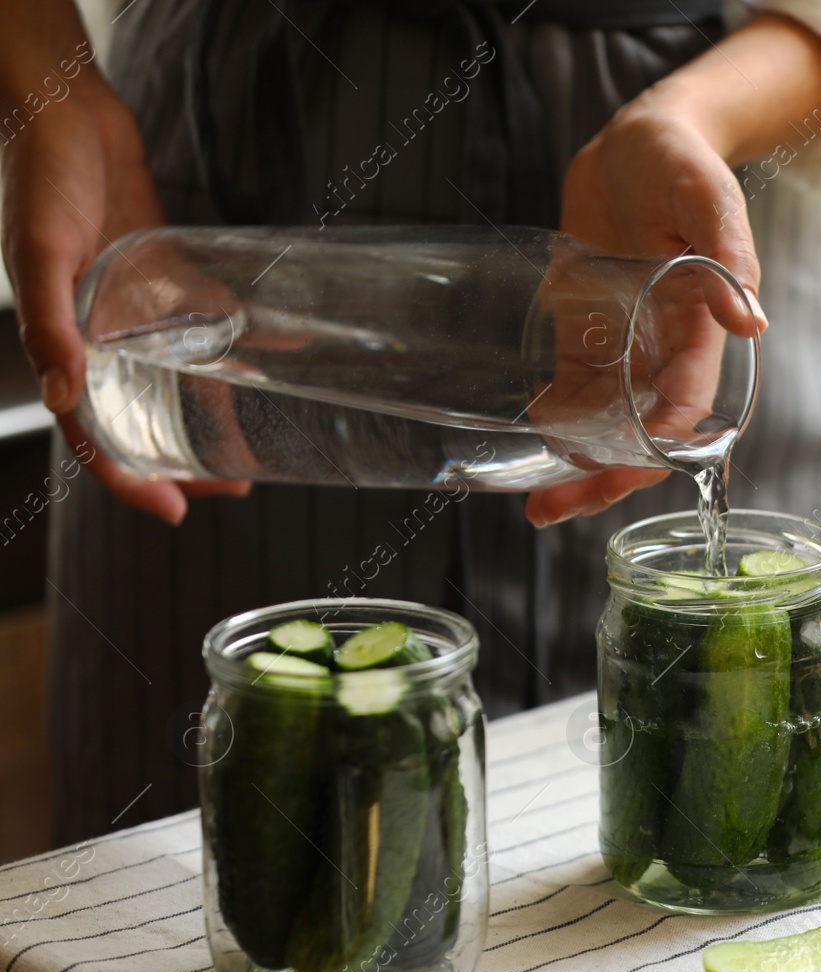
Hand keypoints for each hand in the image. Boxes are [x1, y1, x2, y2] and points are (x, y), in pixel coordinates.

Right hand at [1, 75, 247, 522]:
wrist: (66, 112)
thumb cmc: (41, 178)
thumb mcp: (41, 251)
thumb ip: (49, 322)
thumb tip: (65, 396)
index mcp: (62, 345)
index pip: (94, 435)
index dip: (130, 479)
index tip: (176, 511)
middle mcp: (98, 338)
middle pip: (142, 419)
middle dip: (183, 460)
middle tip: (235, 487)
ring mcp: (134, 312)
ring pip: (175, 382)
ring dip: (210, 418)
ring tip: (255, 446)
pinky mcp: (165, 277)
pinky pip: (206, 322)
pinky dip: (240, 342)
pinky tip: (280, 353)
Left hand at [528, 14, 820, 526]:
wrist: (638, 141)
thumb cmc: (681, 161)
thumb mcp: (706, 195)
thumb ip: (729, 253)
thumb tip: (750, 321)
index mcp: (701, 325)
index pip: (685, 403)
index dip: (656, 443)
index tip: (620, 471)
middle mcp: (665, 348)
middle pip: (643, 433)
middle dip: (607, 477)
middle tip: (554, 510)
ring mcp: (626, 344)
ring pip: (607, 424)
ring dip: (577, 466)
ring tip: (536, 506)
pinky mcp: (589, 331)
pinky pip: (575, 390)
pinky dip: (557, 421)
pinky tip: (530, 440)